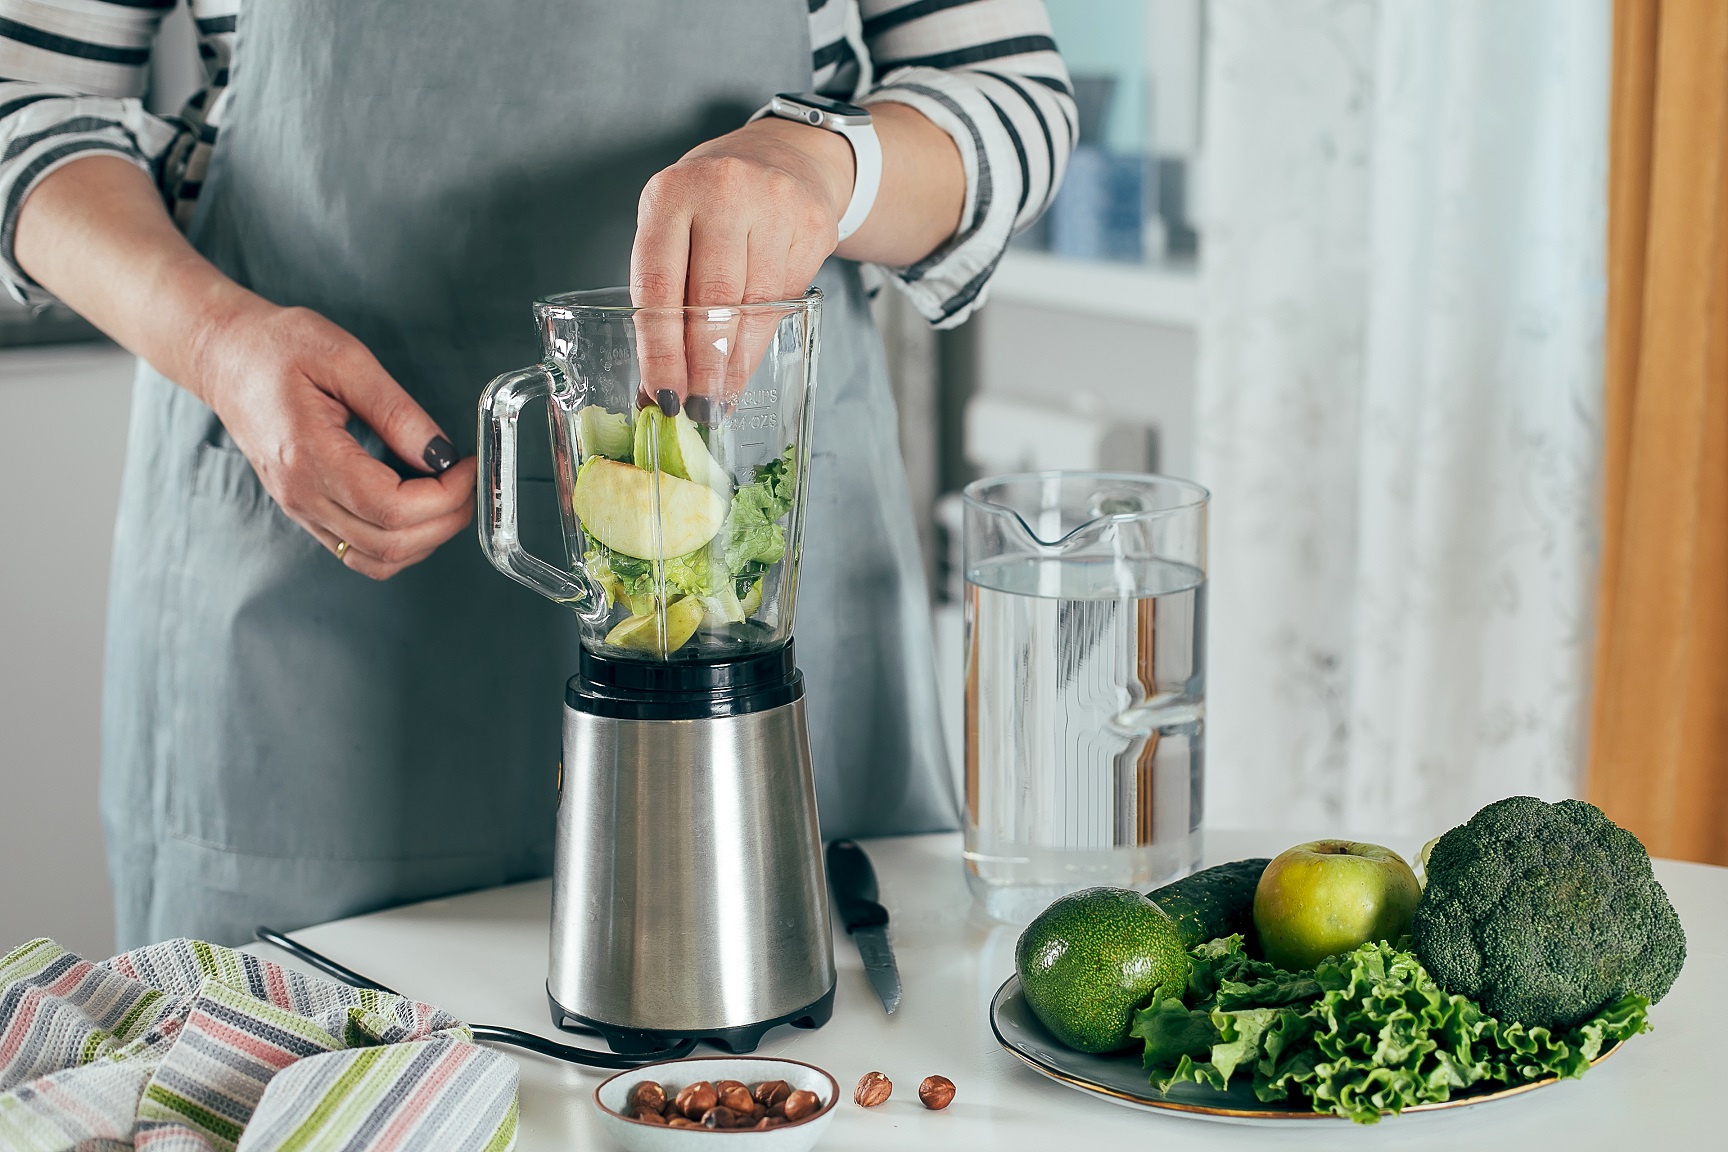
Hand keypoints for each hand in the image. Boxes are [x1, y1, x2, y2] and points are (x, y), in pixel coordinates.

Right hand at [193, 300, 476, 578]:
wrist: (225, 358)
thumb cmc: (276, 349)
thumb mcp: (345, 359)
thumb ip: (396, 410)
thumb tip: (440, 453)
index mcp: (309, 455)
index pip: (392, 507)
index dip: (445, 496)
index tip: (467, 466)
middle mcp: (302, 494)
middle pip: (391, 543)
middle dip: (446, 519)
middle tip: (469, 482)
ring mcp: (300, 509)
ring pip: (377, 559)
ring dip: (426, 539)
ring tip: (450, 497)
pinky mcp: (305, 511)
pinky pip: (359, 552)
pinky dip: (400, 544)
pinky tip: (419, 511)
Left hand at [629, 117, 852, 415]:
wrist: (785, 156)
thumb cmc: (713, 204)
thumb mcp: (675, 223)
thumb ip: (666, 287)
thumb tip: (659, 383)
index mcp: (672, 192)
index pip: (659, 283)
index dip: (660, 346)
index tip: (662, 393)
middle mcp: (723, 191)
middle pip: (712, 300)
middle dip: (704, 365)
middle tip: (698, 409)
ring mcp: (775, 205)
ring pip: (754, 307)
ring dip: (736, 363)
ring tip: (722, 399)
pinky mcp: (813, 225)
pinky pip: (786, 299)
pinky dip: (764, 338)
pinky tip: (749, 360)